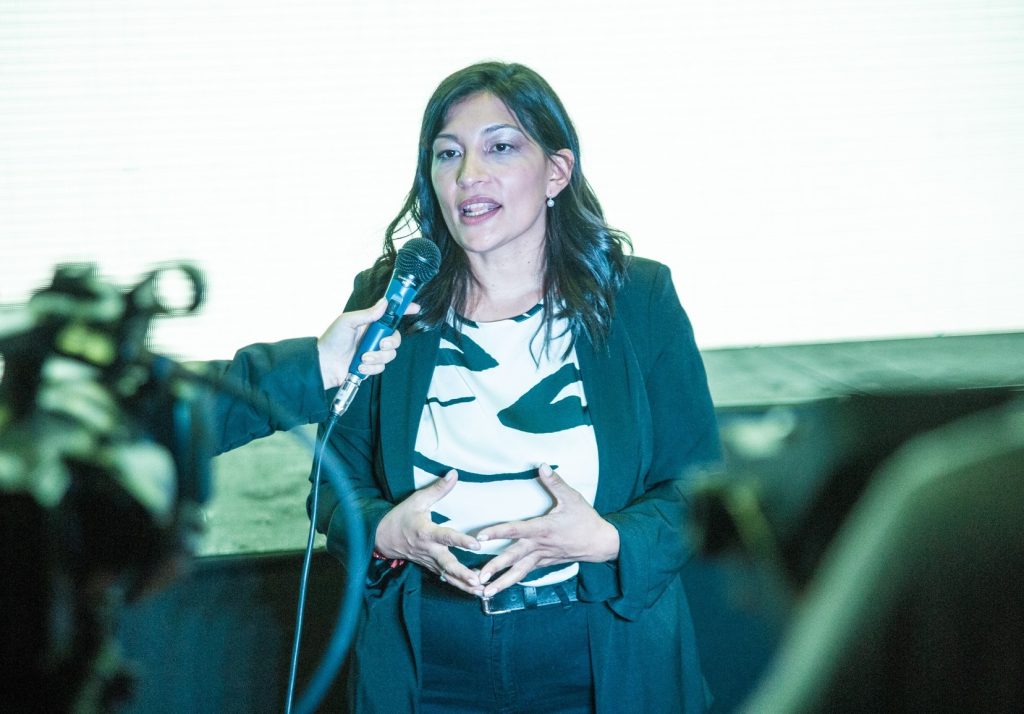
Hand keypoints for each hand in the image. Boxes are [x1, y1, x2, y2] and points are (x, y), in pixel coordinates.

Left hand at [316, 298, 419, 388]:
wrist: (323, 364)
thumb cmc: (331, 340)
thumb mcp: (348, 321)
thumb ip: (367, 314)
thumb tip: (384, 303)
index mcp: (370, 325)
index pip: (391, 316)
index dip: (404, 311)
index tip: (415, 308)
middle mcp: (374, 338)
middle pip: (396, 338)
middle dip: (391, 342)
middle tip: (381, 344)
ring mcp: (373, 353)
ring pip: (390, 355)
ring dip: (377, 357)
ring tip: (362, 357)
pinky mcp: (371, 367)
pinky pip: (381, 367)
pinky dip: (370, 367)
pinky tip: (359, 366)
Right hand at [374, 470, 483, 595]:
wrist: (382, 538)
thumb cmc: (401, 517)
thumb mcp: (417, 500)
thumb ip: (438, 489)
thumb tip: (454, 473)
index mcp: (426, 533)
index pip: (446, 537)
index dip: (461, 541)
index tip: (477, 545)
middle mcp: (429, 550)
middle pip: (447, 565)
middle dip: (463, 574)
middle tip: (478, 581)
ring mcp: (429, 561)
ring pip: (448, 576)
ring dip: (464, 585)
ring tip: (482, 591)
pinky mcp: (430, 567)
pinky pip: (446, 578)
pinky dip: (459, 585)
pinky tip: (475, 591)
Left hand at [476, 464, 619, 597]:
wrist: (601, 543)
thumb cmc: (585, 519)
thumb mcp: (572, 498)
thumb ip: (555, 482)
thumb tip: (542, 465)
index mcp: (543, 528)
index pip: (516, 530)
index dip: (498, 532)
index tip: (481, 537)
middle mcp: (540, 545)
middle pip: (513, 557)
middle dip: (495, 567)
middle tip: (478, 577)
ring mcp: (542, 557)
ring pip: (518, 572)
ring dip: (501, 583)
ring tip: (485, 593)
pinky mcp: (544, 563)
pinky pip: (525, 573)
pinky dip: (512, 581)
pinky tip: (499, 588)